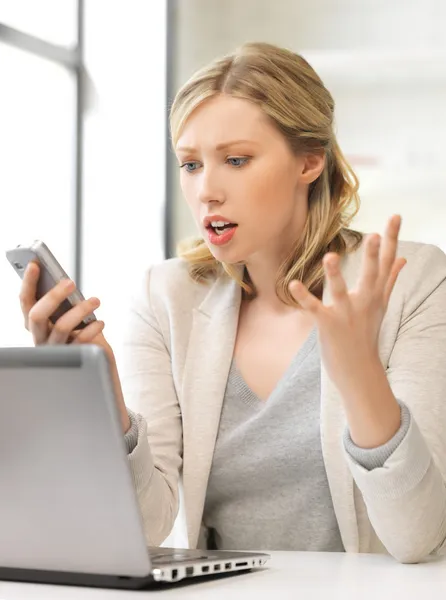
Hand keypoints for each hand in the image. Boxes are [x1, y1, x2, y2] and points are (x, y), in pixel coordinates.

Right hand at [19, 262, 130, 432]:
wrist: (97, 369)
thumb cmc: (82, 335)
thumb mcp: (72, 317)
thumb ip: (65, 304)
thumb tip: (67, 284)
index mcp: (36, 325)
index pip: (25, 302)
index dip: (28, 283)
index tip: (36, 264)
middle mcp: (40, 339)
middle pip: (36, 315)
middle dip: (53, 296)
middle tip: (71, 282)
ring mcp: (55, 351)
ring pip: (61, 328)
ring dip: (80, 310)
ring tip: (96, 300)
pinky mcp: (73, 360)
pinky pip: (80, 343)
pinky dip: (92, 329)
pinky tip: (101, 322)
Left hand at [288, 215, 406, 395]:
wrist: (359, 370)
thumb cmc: (367, 334)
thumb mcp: (381, 304)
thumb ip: (390, 279)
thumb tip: (403, 258)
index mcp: (376, 294)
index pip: (387, 262)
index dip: (391, 239)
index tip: (395, 216)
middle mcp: (365, 302)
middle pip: (371, 275)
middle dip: (373, 256)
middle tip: (376, 234)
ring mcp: (346, 314)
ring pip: (340, 291)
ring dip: (335, 275)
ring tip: (331, 256)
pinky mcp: (328, 325)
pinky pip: (314, 309)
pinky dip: (304, 297)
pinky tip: (294, 284)